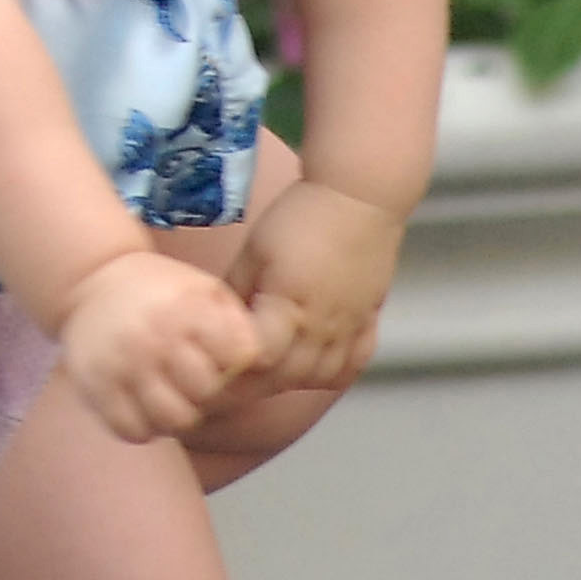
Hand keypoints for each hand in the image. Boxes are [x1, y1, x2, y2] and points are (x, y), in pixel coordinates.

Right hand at [59, 250, 261, 442]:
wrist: (91, 278)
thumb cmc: (159, 290)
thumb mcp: (204, 288)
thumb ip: (238, 323)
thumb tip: (259, 364)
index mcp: (185, 308)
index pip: (237, 357)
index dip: (234, 362)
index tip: (219, 356)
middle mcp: (154, 336)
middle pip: (205, 393)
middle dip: (205, 390)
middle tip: (191, 381)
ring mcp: (122, 364)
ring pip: (171, 420)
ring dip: (176, 415)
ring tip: (169, 396)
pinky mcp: (96, 386)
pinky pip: (133, 431)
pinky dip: (143, 426)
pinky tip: (143, 404)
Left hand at [228, 178, 400, 391]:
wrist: (357, 196)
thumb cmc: (299, 216)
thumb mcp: (254, 250)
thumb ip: (234, 291)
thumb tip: (212, 320)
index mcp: (290, 307)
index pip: (259, 360)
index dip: (233, 368)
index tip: (213, 365)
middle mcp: (322, 327)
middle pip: (287, 378)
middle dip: (254, 383)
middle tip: (230, 376)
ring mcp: (350, 328)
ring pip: (320, 378)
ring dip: (291, 381)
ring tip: (267, 371)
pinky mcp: (368, 321)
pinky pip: (352, 366)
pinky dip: (331, 373)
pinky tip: (312, 366)